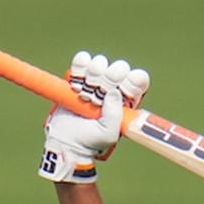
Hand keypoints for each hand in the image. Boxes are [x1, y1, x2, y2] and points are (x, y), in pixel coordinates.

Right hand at [39, 52, 150, 183]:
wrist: (65, 143)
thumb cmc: (90, 142)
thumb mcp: (108, 134)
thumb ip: (114, 115)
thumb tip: (114, 92)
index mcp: (126, 102)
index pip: (138, 80)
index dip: (132, 80)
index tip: (121, 90)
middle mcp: (113, 89)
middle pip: (119, 68)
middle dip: (109, 80)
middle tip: (97, 98)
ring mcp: (96, 81)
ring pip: (101, 63)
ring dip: (92, 76)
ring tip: (84, 96)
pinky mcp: (78, 77)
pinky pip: (83, 60)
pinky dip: (80, 67)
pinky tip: (76, 82)